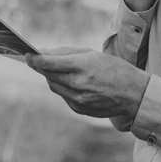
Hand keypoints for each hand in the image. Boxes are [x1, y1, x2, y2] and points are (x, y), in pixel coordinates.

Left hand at [26, 50, 150, 121]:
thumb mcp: (92, 54)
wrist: (134, 95)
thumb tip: (43, 52)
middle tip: (34, 58)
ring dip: (51, 76)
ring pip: (53, 86)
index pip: (49, 63)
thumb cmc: (114, 69)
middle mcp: (78, 85)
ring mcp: (77, 100)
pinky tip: (70, 81)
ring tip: (54, 68)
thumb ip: (66, 53)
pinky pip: (63, 95)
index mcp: (82, 68)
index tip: (26, 53)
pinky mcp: (78, 109)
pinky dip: (62, 87)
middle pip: (48, 75)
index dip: (34, 59)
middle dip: (40, 66)